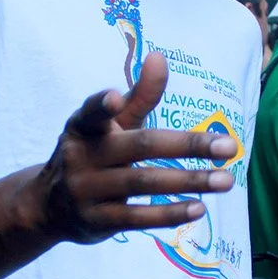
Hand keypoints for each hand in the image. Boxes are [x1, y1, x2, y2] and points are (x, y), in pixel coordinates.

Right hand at [35, 52, 236, 243]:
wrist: (48, 208)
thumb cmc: (91, 155)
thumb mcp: (110, 126)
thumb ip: (138, 96)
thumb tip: (160, 58)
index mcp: (83, 127)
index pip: (92, 112)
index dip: (102, 103)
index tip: (117, 99)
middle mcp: (81, 156)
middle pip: (140, 146)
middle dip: (188, 145)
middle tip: (229, 146)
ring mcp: (86, 191)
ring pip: (144, 182)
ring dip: (190, 181)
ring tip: (226, 181)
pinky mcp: (96, 221)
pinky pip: (137, 217)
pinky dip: (169, 213)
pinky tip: (198, 208)